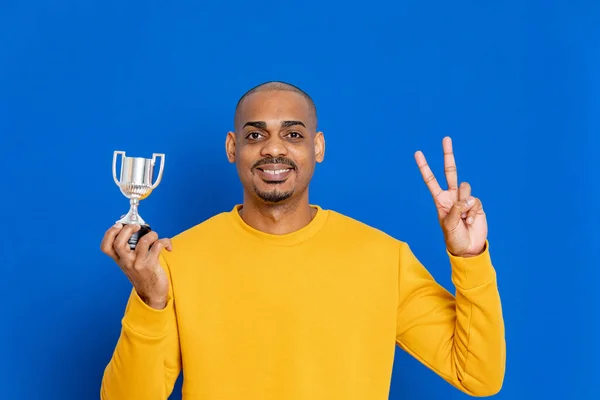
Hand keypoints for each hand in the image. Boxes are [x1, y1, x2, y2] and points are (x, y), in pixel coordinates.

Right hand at [100, 223, 172, 308]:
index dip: (110, 233)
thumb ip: (131, 245)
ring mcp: (138, 264)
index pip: (105, 246)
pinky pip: (158, 246)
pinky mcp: (151, 265)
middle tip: (137, 226)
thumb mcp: (132, 261)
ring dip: (152, 234)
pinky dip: (166, 242)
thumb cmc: (143, 273)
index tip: (119, 225)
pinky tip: (168, 247)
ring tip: (154, 236)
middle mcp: (126, 262)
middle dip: (128, 229)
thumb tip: (134, 223)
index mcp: (119, 259)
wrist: (152, 293)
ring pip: (143, 242)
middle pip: (119, 243)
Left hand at [415, 136, 486, 256]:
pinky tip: (471, 221)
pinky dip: (473, 212)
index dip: (424, 167)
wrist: (469, 248)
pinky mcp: (477, 204)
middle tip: (446, 138)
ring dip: (465, 203)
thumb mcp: (449, 226)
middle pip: (450, 171)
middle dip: (448, 154)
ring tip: (464, 218)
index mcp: (440, 200)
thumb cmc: (454, 239)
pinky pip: (475, 200)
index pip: (431, 180)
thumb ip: (455, 211)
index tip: (418, 153)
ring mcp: (464, 199)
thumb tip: (465, 199)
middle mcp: (452, 196)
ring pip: (465, 187)